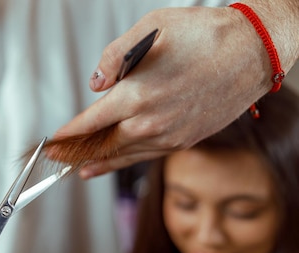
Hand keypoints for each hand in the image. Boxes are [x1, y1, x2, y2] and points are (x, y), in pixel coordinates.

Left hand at [53, 6, 271, 177]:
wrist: (255, 51)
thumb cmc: (206, 36)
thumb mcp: (151, 28)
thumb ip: (113, 58)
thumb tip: (96, 84)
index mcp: (137, 95)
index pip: (90, 122)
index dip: (68, 134)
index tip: (53, 141)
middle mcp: (150, 122)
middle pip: (102, 145)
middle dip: (75, 152)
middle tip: (56, 158)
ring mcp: (169, 135)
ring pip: (124, 156)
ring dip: (98, 163)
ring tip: (78, 169)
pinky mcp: (184, 140)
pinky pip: (146, 156)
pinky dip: (125, 163)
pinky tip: (114, 165)